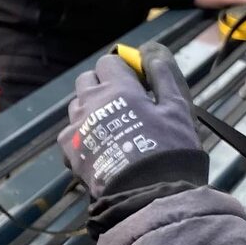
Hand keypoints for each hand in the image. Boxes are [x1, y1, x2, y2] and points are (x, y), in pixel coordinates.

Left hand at [60, 43, 202, 198]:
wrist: (146, 195)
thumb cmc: (168, 149)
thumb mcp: (177, 108)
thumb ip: (163, 74)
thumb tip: (151, 50)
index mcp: (117, 88)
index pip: (108, 62)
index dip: (122, 70)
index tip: (136, 85)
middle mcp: (91, 102)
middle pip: (87, 80)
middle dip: (102, 85)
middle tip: (123, 105)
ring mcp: (76, 126)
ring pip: (77, 105)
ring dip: (91, 109)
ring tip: (112, 129)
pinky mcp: (69, 150)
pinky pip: (70, 132)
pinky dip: (82, 136)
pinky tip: (100, 149)